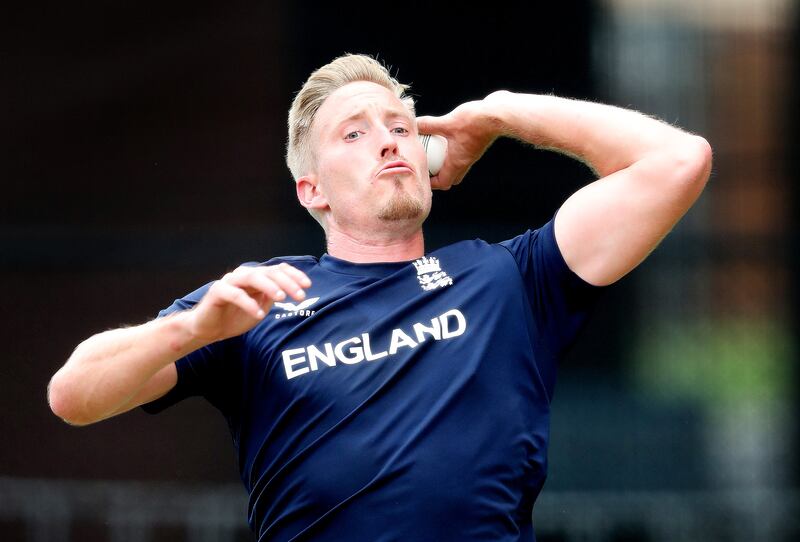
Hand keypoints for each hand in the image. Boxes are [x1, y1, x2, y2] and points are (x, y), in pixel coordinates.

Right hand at [185, 263, 310, 342]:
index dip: (294, 275)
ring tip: (281, 297)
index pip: (277, 270)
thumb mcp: (260, 306)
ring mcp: (230, 281)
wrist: (209, 329)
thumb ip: (272, 296)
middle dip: (287, 282)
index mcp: (256, 277)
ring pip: (252, 277)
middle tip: (300, 295)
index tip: (308, 285)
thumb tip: (292, 289)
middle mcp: (244, 275)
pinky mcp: (217, 292)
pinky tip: (259, 314)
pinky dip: (248, 303)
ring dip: (269, 286)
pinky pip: (234, 294)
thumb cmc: (235, 317)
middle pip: (268, 272)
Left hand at [416, 97, 501, 189]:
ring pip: (457, 165)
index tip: (421, 176)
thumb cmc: (475, 121)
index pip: (443, 183)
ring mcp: (471, 153)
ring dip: (444, 162)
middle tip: (426, 165)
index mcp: (457, 163)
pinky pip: (462, 153)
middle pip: (451, 177)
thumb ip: (429, 125)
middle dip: (438, 175)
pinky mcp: (476, 144)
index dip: (431, 184)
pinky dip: (452, 150)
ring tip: (432, 151)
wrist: (499, 114)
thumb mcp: (447, 123)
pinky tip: (445, 135)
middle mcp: (465, 161)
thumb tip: (414, 125)